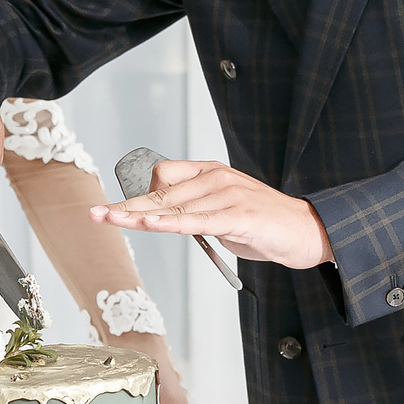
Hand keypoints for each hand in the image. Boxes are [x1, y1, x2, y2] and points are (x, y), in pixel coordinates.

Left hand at [91, 159, 333, 270]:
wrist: (307, 232)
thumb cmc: (265, 225)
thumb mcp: (223, 213)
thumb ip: (195, 211)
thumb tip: (162, 218)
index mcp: (211, 172)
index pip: (163, 177)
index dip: (137, 194)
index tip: (114, 210)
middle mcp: (216, 177)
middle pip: (160, 192)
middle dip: (125, 206)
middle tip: (96, 214)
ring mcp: (227, 194)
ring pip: (172, 207)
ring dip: (137, 216)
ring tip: (109, 220)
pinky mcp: (237, 215)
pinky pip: (194, 220)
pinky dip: (168, 222)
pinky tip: (146, 223)